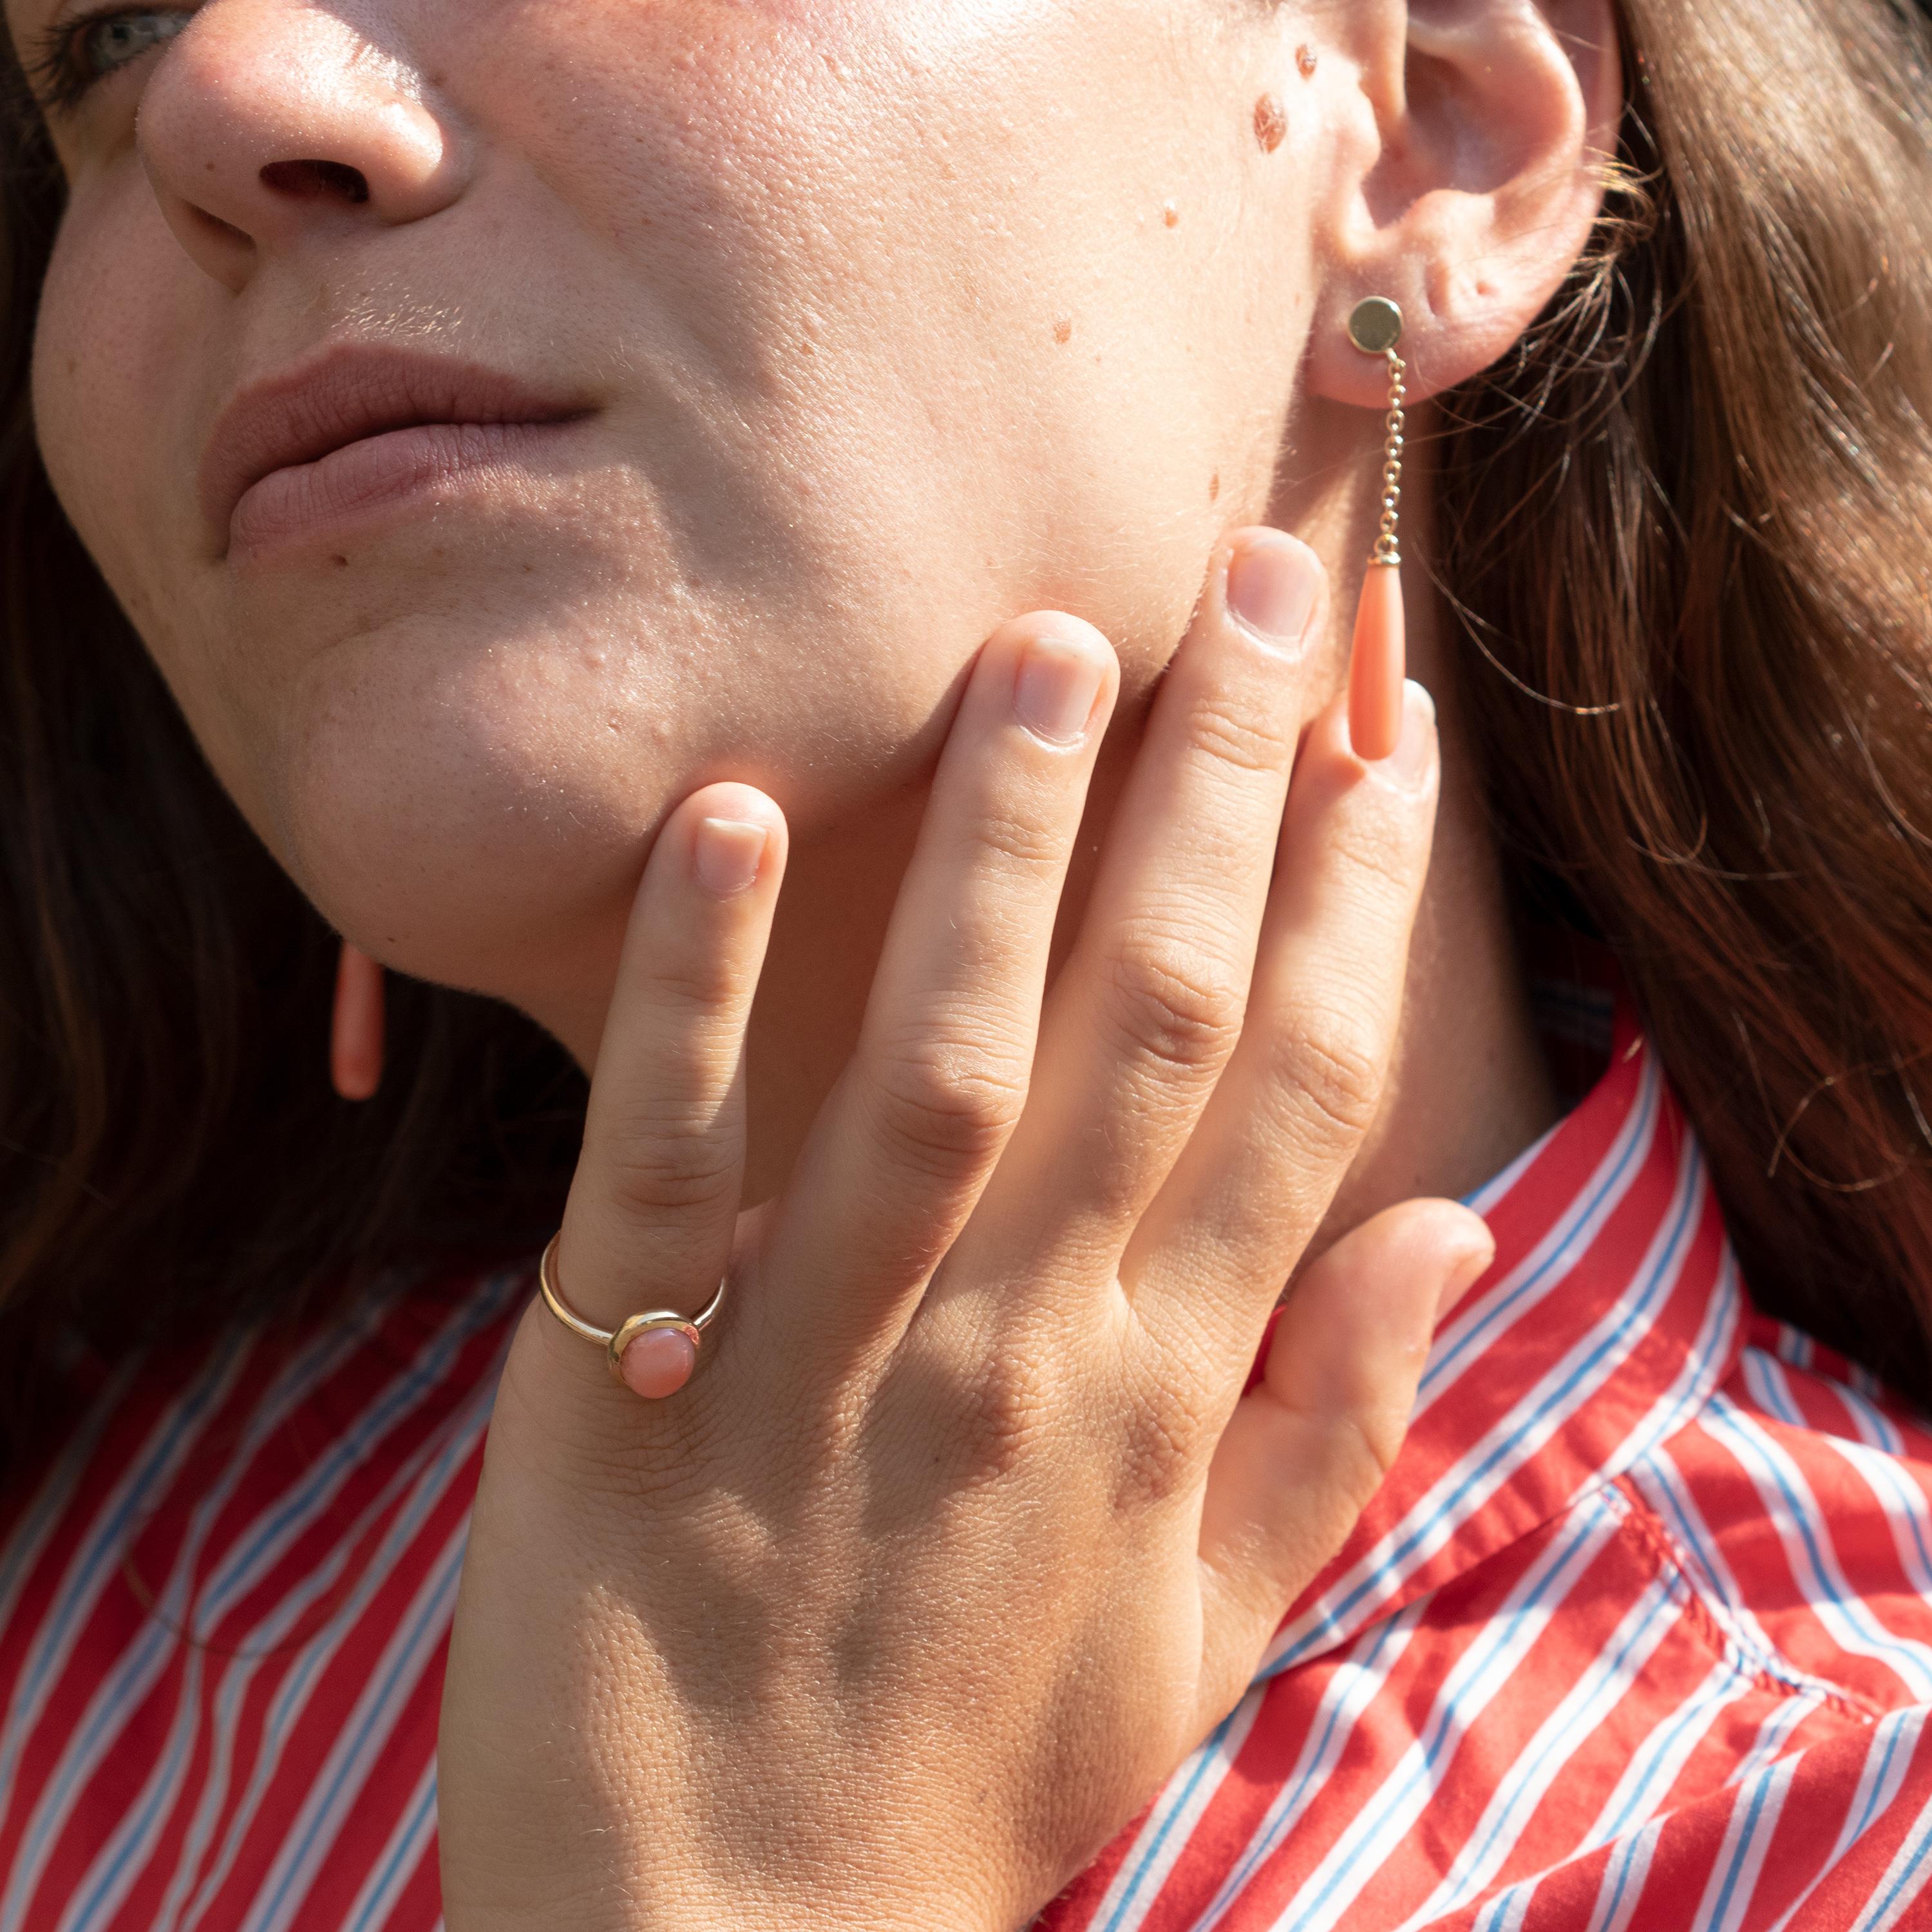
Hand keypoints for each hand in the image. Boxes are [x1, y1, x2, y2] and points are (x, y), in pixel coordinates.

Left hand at [437, 529, 1491, 1930]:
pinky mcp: (621, 1366)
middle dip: (1212, 792)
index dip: (1355, 895)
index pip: (1296, 1094)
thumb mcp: (1200, 1636)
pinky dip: (698, 980)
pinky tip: (733, 814)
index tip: (1377, 728)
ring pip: (938, 1053)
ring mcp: (820, 1355)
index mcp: (1156, 1398)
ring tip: (1041, 644)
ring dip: (997, 840)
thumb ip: (1333, 1432)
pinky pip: (668, 1149)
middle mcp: (1017, 1349)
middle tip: (1242, 577)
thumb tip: (1463, 1236)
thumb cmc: (972, 1772)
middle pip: (1146, 1024)